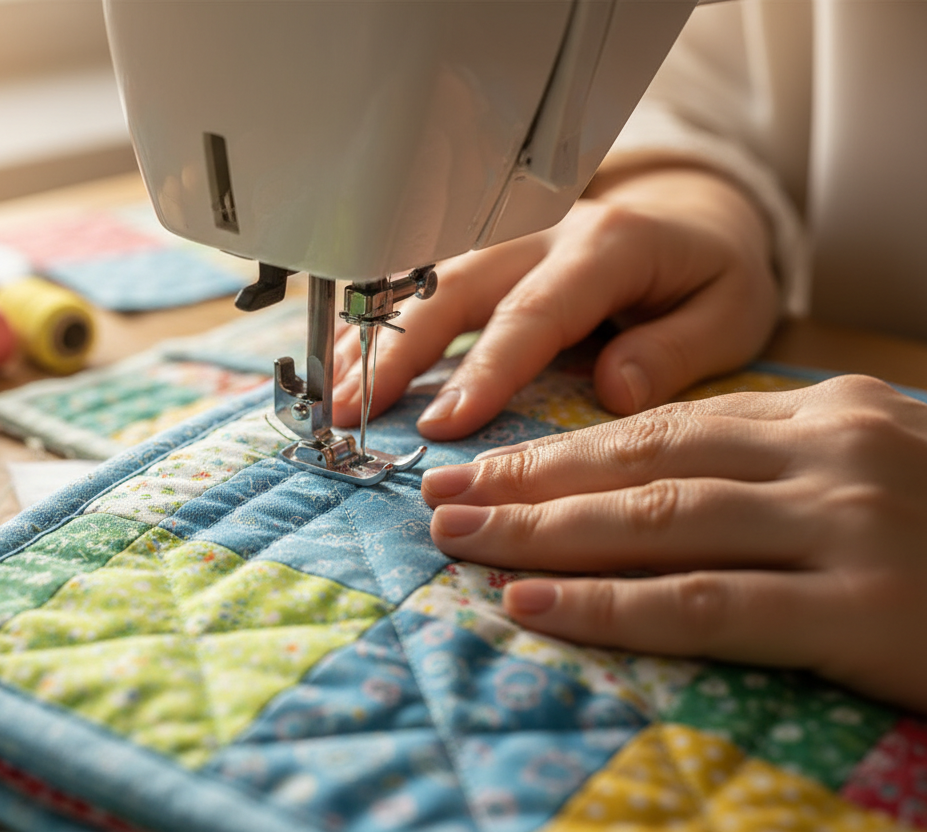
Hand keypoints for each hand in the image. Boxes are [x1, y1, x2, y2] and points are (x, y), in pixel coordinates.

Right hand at [332, 165, 778, 438]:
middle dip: (398, 351)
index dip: (484, 369)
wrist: (692, 221)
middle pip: (454, 287)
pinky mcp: (481, 252)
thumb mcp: (731, 312)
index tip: (442, 426)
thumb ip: (678, 350)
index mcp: (608, 248)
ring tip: (336, 394)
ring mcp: (503, 238)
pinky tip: (343, 360)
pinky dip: (376, 321)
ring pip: (422, 279)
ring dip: (374, 337)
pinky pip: (418, 281)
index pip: (535, 312)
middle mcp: (543, 235)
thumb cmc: (709, 277)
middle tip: (353, 411)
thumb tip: (615, 391)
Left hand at [423, 375, 926, 712]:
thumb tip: (649, 491)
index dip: (560, 450)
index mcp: (825, 414)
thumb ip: (771, 474)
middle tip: (441, 499)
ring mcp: (849, 525)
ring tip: (460, 543)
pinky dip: (615, 606)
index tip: (482, 468)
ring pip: (659, 520)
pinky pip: (709, 605)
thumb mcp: (871, 475)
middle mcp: (830, 452)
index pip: (661, 425)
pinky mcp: (863, 608)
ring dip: (547, 535)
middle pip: (641, 461)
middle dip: (529, 484)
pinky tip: (539, 606)